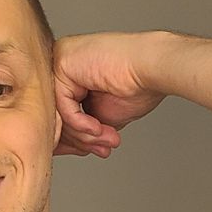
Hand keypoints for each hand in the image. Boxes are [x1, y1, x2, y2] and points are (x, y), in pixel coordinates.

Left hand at [52, 31, 166, 156]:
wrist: (153, 68)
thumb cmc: (137, 86)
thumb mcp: (102, 115)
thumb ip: (82, 125)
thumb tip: (66, 146)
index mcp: (71, 73)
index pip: (61, 113)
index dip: (76, 139)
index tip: (93, 150)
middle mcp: (62, 64)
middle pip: (58, 114)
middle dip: (81, 139)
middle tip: (102, 148)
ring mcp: (60, 61)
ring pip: (60, 113)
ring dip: (85, 134)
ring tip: (106, 140)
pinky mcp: (62, 63)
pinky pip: (63, 106)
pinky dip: (81, 123)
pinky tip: (98, 128)